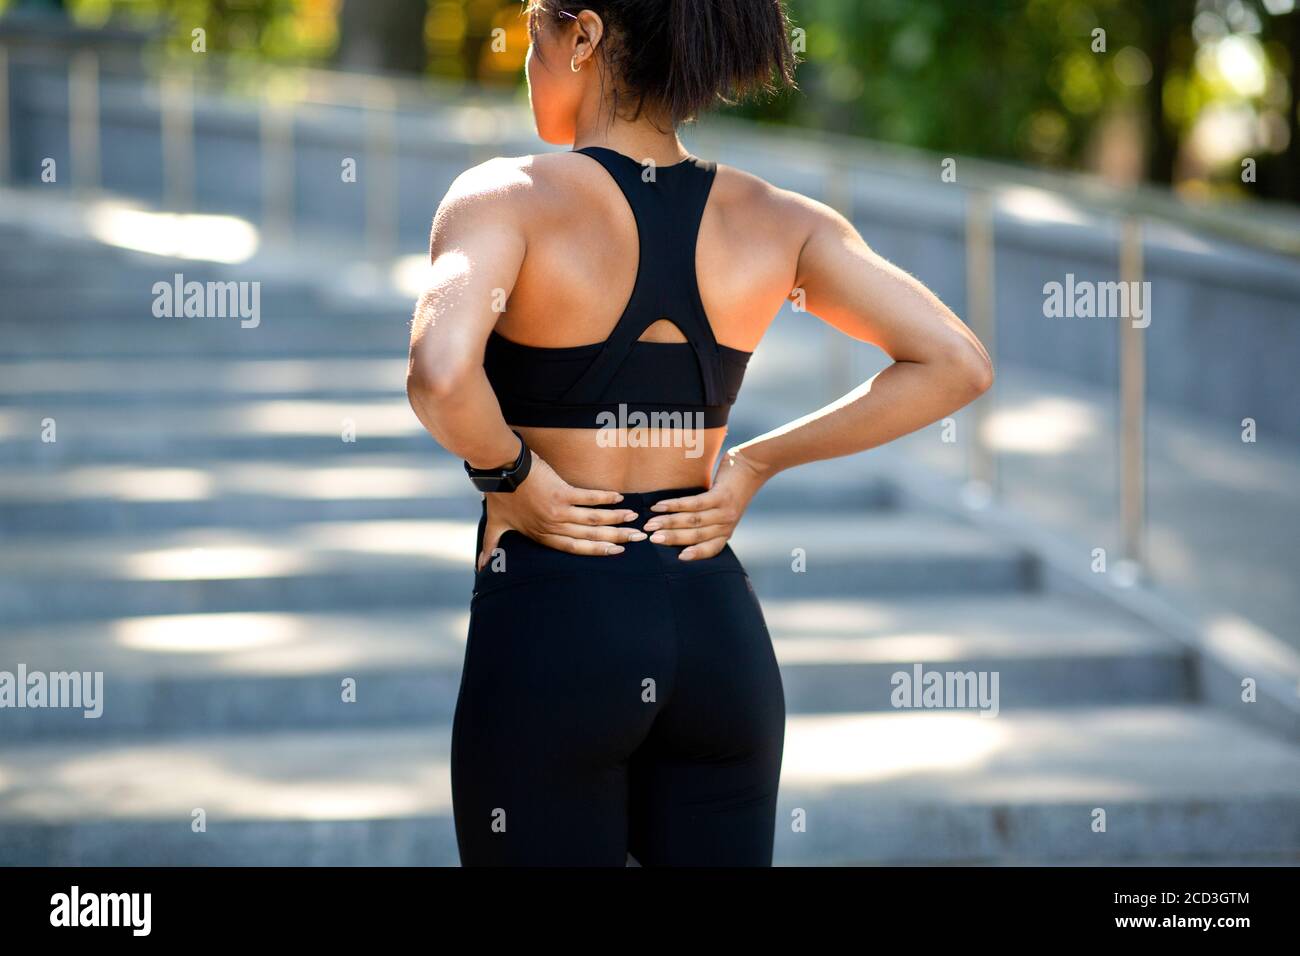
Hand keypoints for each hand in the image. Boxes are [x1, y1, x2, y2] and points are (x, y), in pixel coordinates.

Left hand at [477, 454, 646, 569]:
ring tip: (634, 519)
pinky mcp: (561, 492)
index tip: (616, 551)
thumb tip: (480, 566)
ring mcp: (558, 511)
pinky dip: (606, 499)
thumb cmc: (497, 495)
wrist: (499, 469)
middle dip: (616, 538)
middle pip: (589, 537)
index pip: (574, 548)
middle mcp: (552, 526)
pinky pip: (589, 499)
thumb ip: (491, 545)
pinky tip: (620, 498)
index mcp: (541, 535)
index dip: (597, 551)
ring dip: (616, 519)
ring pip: (594, 520)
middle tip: (637, 538)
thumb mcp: (494, 524)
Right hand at [642, 447, 771, 559]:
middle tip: (650, 538)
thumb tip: (672, 523)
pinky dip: (674, 506)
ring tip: (650, 523)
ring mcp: (724, 511)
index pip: (710, 549)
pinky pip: (694, 504)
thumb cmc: (731, 487)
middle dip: (670, 538)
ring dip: (668, 522)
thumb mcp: (722, 509)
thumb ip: (705, 519)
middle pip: (695, 536)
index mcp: (725, 531)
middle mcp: (726, 525)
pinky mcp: (721, 496)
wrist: (752, 466)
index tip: (678, 558)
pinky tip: (660, 505)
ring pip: (692, 521)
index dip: (695, 554)